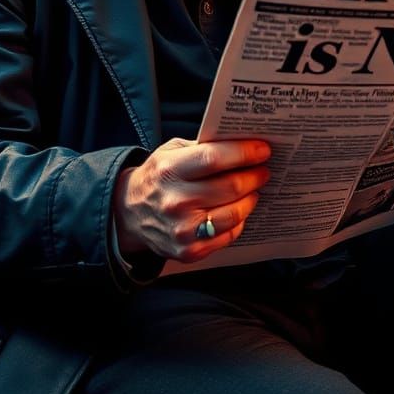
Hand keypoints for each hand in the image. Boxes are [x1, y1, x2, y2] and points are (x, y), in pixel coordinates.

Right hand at [113, 138, 270, 262]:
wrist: (130, 213)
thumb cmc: (158, 176)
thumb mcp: (171, 152)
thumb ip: (202, 147)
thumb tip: (243, 142)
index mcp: (169, 170)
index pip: (214, 159)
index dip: (244, 153)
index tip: (263, 149)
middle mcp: (175, 201)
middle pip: (229, 187)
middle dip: (254, 175)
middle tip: (263, 170)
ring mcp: (182, 229)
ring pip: (234, 213)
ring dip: (251, 199)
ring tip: (254, 189)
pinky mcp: (189, 251)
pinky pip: (228, 235)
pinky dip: (239, 221)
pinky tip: (239, 210)